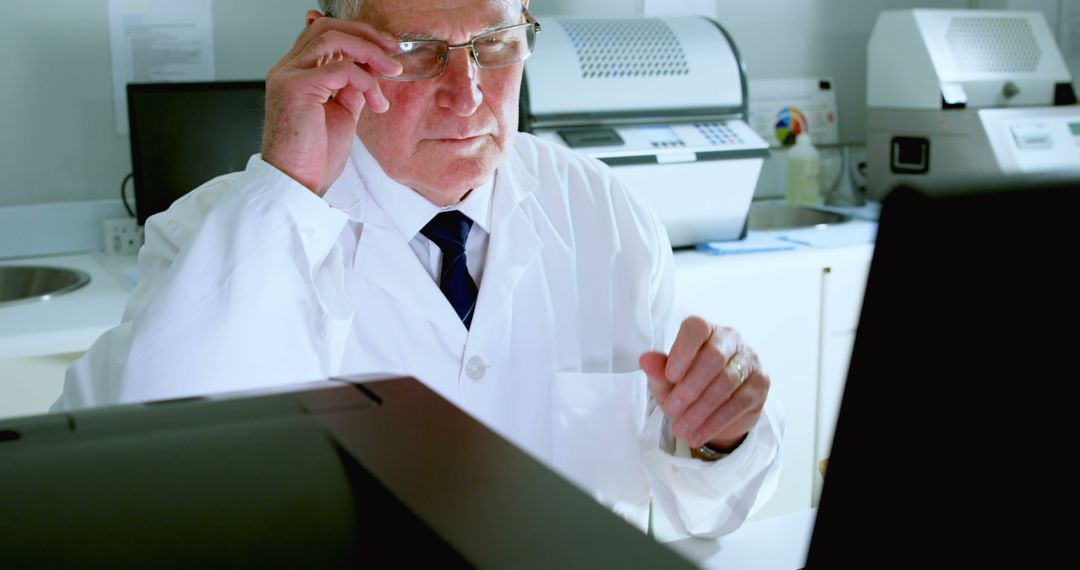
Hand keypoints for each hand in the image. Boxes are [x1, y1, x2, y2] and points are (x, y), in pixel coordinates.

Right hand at [261, 11, 402, 195]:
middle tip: (392, 52)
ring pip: (332, 39)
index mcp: (295, 73)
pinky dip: (366, 82)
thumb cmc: (314, 157)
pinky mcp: (296, 88)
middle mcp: (287, 69)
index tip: (386, 50)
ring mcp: (288, 75)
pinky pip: (341, 69)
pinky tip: (377, 103)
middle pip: (326, 27)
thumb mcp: (342, 113)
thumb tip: (372, 71)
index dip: (358, 36)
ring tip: (391, 72)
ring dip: (370, 52)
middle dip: (366, 35)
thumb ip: (352, 88)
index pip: (323, 34)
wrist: (298, 184)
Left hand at [640, 317, 769, 451]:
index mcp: (705, 330)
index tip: (670, 376)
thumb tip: (645, 359)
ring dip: (701, 409)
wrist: (714, 413)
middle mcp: (731, 338)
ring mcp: (750, 359)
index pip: (696, 328)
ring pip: (727, 381)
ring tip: (682, 429)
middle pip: (713, 357)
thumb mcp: (667, 382)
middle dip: (690, 386)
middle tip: (672, 408)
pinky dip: (716, 421)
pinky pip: (740, 402)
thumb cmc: (687, 388)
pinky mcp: (761, 382)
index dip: (683, 350)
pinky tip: (698, 434)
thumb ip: (658, 370)